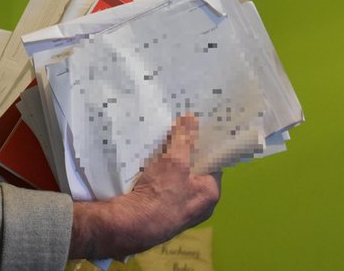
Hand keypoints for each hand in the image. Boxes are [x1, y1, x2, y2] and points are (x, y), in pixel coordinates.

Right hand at [70, 116, 220, 259]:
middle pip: (194, 171)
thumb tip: (193, 117)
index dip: (203, 145)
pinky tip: (147, 168)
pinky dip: (157, 178)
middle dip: (183, 154)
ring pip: (177, 180)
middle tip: (173, 136)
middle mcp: (200, 206)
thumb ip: (185, 138)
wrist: (129, 225)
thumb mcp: (175, 160)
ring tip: (158, 148)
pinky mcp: (161, 214)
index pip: (213, 162)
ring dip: (168, 166)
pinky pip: (163, 190)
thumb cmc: (160, 194)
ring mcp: (180, 212)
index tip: (192, 130)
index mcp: (211, 194)